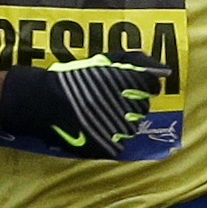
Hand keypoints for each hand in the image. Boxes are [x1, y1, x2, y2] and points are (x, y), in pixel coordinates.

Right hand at [0, 55, 168, 156]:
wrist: (42, 101)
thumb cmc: (73, 78)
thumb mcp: (103, 61)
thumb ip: (136, 61)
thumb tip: (164, 71)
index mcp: (120, 81)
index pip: (149, 86)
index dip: (142, 86)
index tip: (130, 87)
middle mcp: (119, 104)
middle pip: (142, 108)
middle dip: (130, 104)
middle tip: (109, 100)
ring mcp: (113, 128)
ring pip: (132, 127)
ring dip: (122, 121)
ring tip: (102, 114)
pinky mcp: (105, 146)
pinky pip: (120, 143)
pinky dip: (112, 137)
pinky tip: (98, 128)